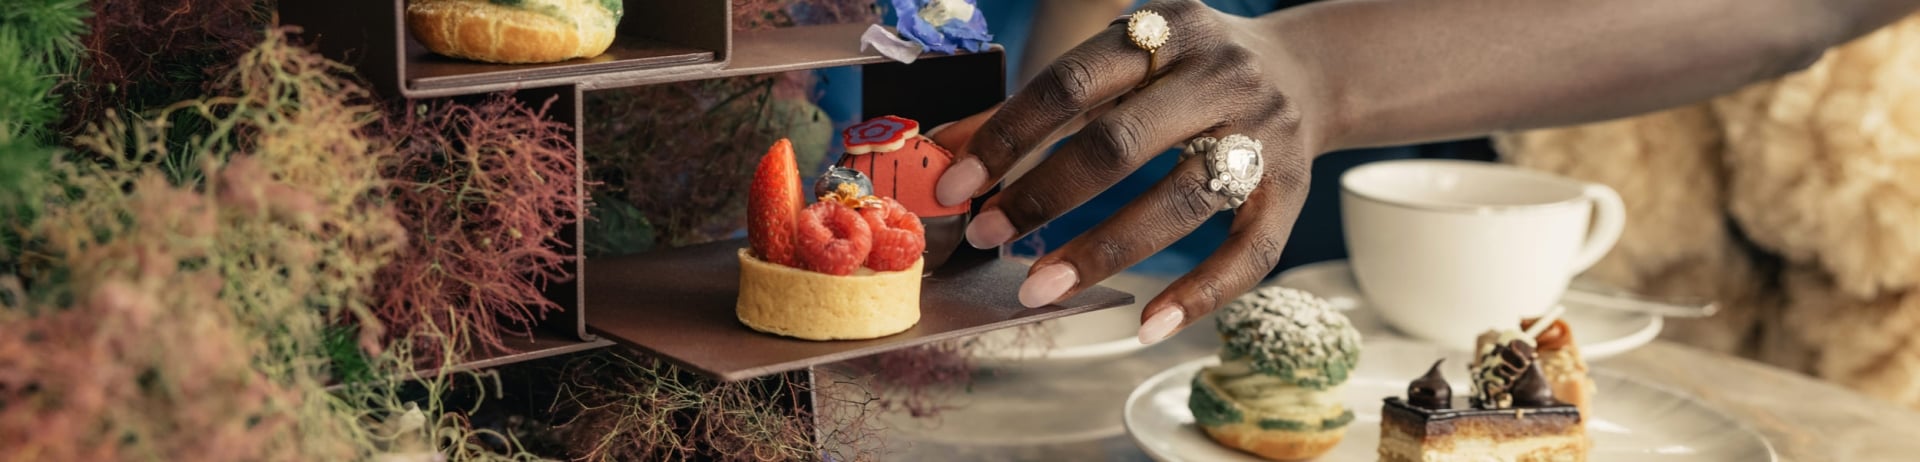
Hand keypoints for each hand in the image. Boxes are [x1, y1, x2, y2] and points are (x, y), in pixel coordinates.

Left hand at [931, 0, 1324, 343]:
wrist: (1311, 69)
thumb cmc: (1186, 72)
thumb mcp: (1123, 64)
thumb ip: (1040, 105)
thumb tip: (946, 149)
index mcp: (1164, 31)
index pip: (1071, 82)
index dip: (1008, 134)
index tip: (956, 185)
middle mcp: (1218, 75)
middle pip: (1121, 142)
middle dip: (1045, 195)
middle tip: (987, 236)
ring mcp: (1262, 132)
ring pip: (1180, 199)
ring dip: (1103, 250)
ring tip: (1040, 287)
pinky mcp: (1292, 187)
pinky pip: (1248, 252)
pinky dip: (1198, 294)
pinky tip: (1146, 325)